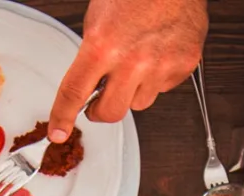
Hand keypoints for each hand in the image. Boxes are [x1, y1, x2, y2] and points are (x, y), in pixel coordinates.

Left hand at [47, 0, 206, 142]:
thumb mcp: (98, 17)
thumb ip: (92, 52)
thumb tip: (89, 78)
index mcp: (102, 45)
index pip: (74, 93)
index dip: (63, 117)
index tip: (59, 131)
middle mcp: (132, 60)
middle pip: (111, 112)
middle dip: (100, 111)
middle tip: (98, 103)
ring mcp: (160, 65)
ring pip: (139, 103)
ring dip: (132, 91)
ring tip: (136, 62)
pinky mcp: (183, 65)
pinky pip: (163, 88)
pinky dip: (157, 77)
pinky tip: (157, 54)